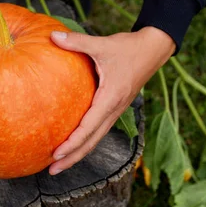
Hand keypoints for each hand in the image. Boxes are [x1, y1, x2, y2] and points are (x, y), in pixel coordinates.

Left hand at [48, 26, 175, 174]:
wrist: (154, 49)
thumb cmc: (128, 47)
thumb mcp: (102, 44)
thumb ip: (76, 42)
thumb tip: (51, 35)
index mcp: (111, 98)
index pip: (89, 127)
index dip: (72, 143)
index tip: (56, 154)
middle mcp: (115, 110)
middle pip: (92, 142)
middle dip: (72, 158)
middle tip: (52, 171)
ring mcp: (117, 111)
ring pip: (96, 139)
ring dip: (79, 153)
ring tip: (59, 164)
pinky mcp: (116, 108)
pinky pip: (99, 130)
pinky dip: (86, 141)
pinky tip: (73, 143)